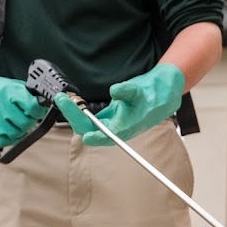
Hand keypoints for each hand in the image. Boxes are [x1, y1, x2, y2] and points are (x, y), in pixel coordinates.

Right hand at [0, 56, 46, 148]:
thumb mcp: (13, 86)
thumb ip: (29, 95)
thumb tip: (44, 104)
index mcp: (9, 92)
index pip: (33, 106)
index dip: (38, 110)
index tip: (38, 110)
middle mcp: (1, 106)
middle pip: (27, 122)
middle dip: (30, 121)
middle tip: (27, 117)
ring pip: (18, 133)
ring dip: (21, 130)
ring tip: (16, 122)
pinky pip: (6, 141)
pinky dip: (10, 137)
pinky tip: (8, 128)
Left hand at [55, 64, 184, 145]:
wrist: (163, 91)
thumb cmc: (156, 93)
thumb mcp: (142, 89)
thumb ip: (128, 90)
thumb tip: (114, 91)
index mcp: (128, 126)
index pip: (108, 136)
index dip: (96, 137)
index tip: (85, 135)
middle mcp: (118, 128)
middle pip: (92, 129)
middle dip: (75, 116)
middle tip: (62, 99)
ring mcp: (113, 123)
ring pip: (89, 124)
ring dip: (75, 113)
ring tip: (63, 98)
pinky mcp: (110, 116)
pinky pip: (91, 118)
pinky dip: (80, 110)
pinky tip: (71, 101)